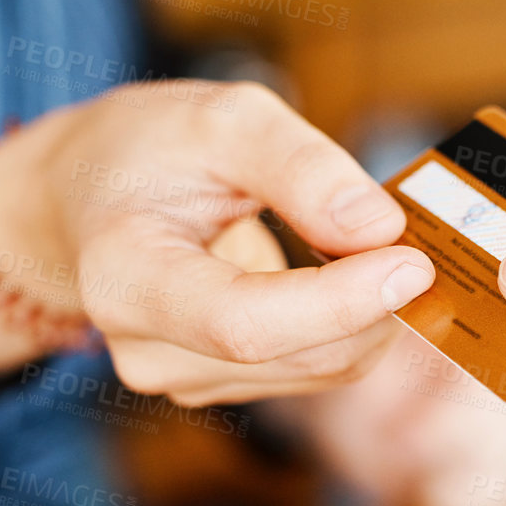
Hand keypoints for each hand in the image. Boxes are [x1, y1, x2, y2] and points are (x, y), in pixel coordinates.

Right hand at [0, 81, 434, 403]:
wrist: (87, 200)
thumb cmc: (148, 150)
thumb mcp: (219, 118)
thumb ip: (300, 164)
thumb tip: (379, 227)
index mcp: (123, 277)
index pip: (243, 324)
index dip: (338, 302)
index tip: (412, 261)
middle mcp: (146, 350)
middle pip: (298, 355)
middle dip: (375, 301)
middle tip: (418, 235)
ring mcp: (183, 379)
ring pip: (323, 368)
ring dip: (372, 311)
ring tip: (366, 239)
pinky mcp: (223, 387)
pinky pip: (321, 368)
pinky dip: (355, 322)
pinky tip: (344, 272)